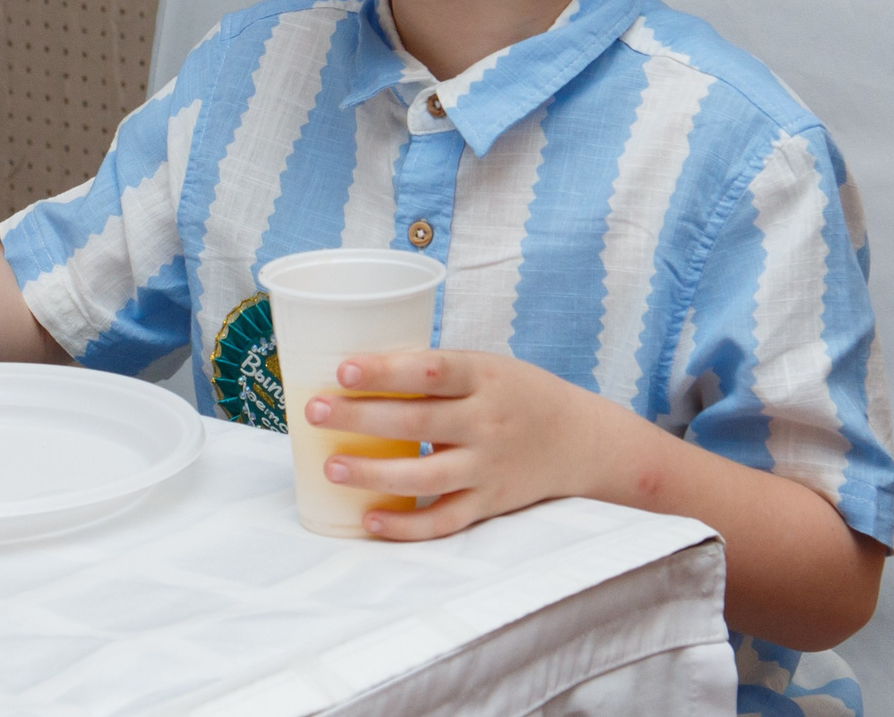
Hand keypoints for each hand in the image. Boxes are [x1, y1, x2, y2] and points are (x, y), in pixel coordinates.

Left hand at [305, 348, 625, 538]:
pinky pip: (445, 521)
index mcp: (483, 377)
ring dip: (374, 474)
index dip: (387, 370)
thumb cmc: (514, 393)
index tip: (343, 370)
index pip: (432, 369)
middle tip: (313, 412)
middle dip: (361, 417)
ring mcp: (489, 467)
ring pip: (426, 476)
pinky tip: (369, 520)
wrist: (580, 439)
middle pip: (418, 421)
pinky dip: (407, 526)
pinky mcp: (489, 503)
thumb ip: (432, 372)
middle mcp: (487, 422)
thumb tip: (350, 373)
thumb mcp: (484, 366)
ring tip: (331, 468)